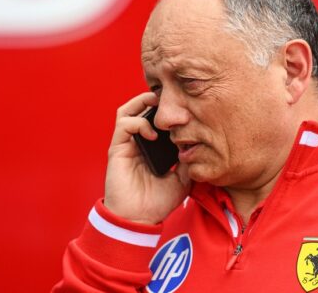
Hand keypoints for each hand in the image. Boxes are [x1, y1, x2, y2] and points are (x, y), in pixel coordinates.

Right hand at [103, 92, 190, 224]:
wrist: (139, 219)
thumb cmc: (158, 201)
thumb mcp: (182, 178)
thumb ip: (188, 159)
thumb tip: (200, 143)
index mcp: (151, 146)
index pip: (155, 118)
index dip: (166, 108)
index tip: (184, 105)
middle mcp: (137, 141)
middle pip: (140, 108)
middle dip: (155, 99)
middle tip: (171, 98)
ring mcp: (126, 144)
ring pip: (128, 110)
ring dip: (143, 103)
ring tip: (159, 105)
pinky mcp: (117, 148)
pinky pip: (124, 124)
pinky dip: (139, 123)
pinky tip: (153, 135)